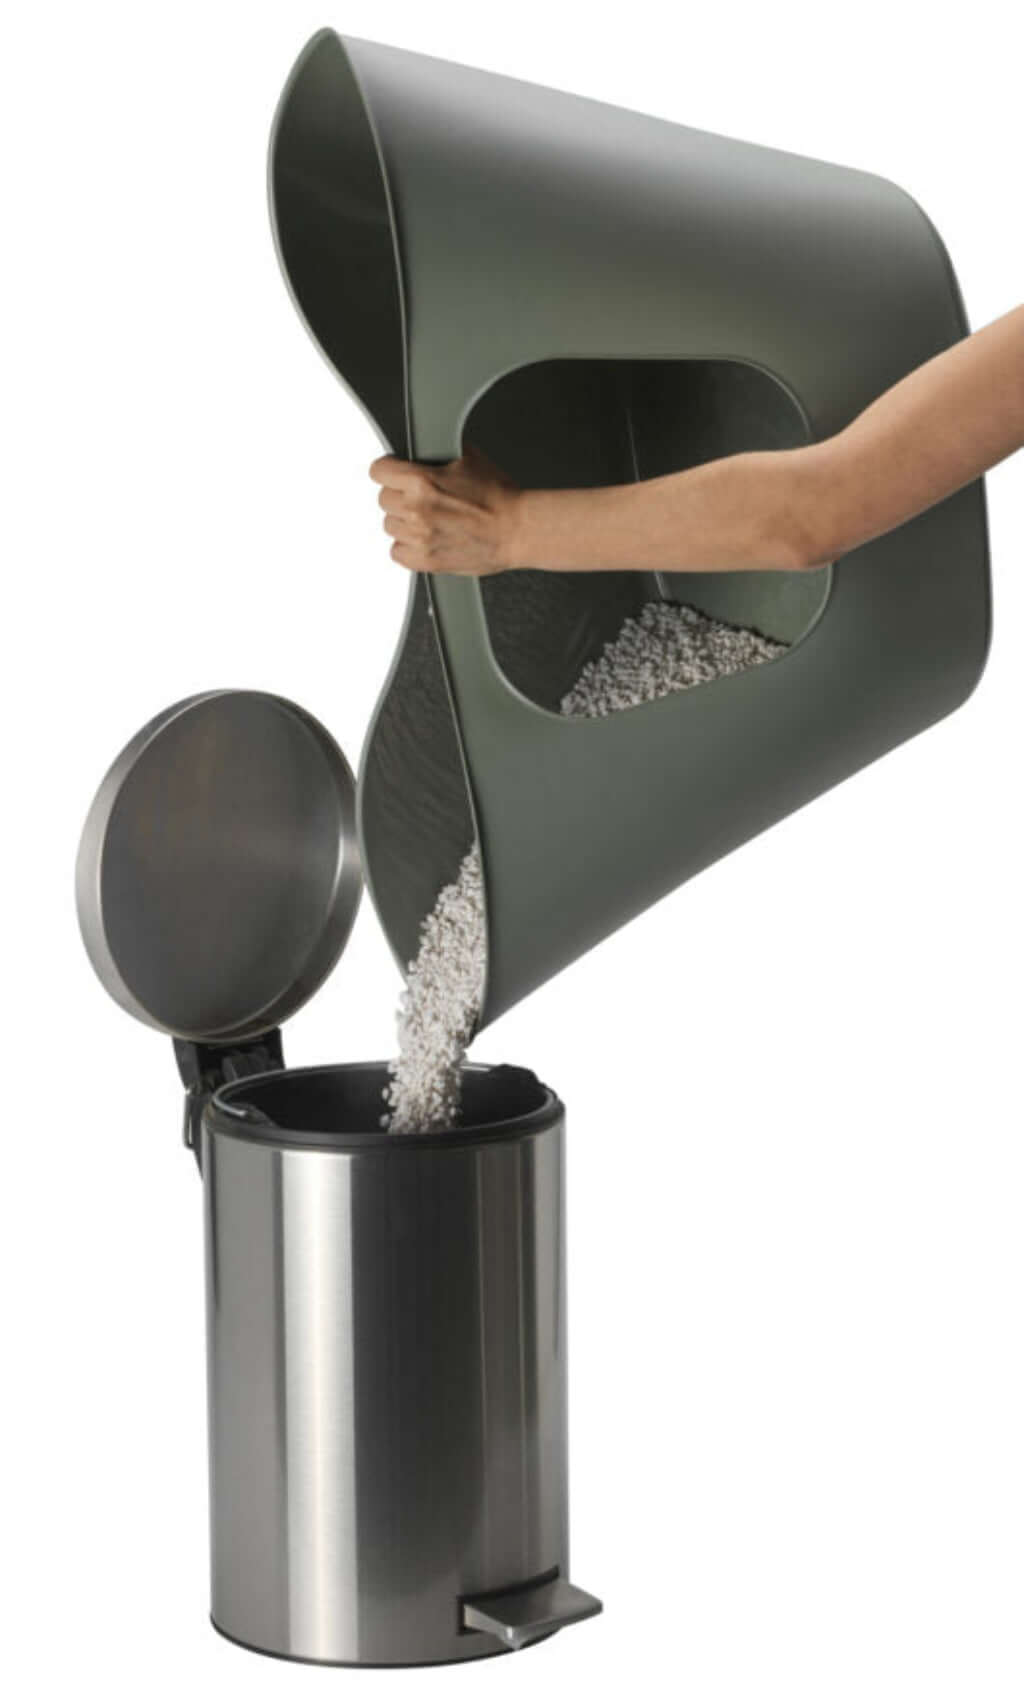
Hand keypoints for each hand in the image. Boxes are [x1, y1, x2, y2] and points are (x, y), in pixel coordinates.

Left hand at [369, 442, 522, 574]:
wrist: (517, 529)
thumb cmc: (499, 497)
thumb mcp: (468, 457)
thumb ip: (437, 452)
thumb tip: (423, 449)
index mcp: (422, 481)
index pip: (378, 471)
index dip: (389, 470)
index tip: (394, 474)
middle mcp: (416, 510)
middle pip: (383, 499)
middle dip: (400, 496)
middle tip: (421, 498)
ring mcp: (420, 538)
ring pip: (390, 526)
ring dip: (404, 522)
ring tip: (429, 519)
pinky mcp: (426, 560)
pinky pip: (397, 553)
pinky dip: (408, 547)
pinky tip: (426, 538)